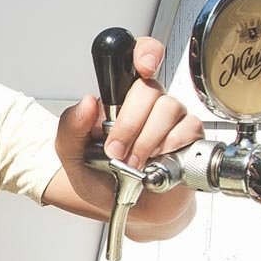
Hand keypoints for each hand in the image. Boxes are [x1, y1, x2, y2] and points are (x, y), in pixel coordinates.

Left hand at [56, 37, 202, 170]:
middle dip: (129, 124)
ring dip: (146, 141)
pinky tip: (158, 161)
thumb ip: (70, 127)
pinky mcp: (190, 137)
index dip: (146, 52)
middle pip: (149, 89)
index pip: (139, 56)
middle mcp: (149, 103)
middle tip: (116, 150)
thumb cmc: (102, 178)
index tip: (143, 66)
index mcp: (121, 98)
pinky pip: (188, 129)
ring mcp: (172, 118)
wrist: (125, 208)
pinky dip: (170, 148)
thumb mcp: (72, 154)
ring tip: (134, 163)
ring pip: (168, 109)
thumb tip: (87, 102)